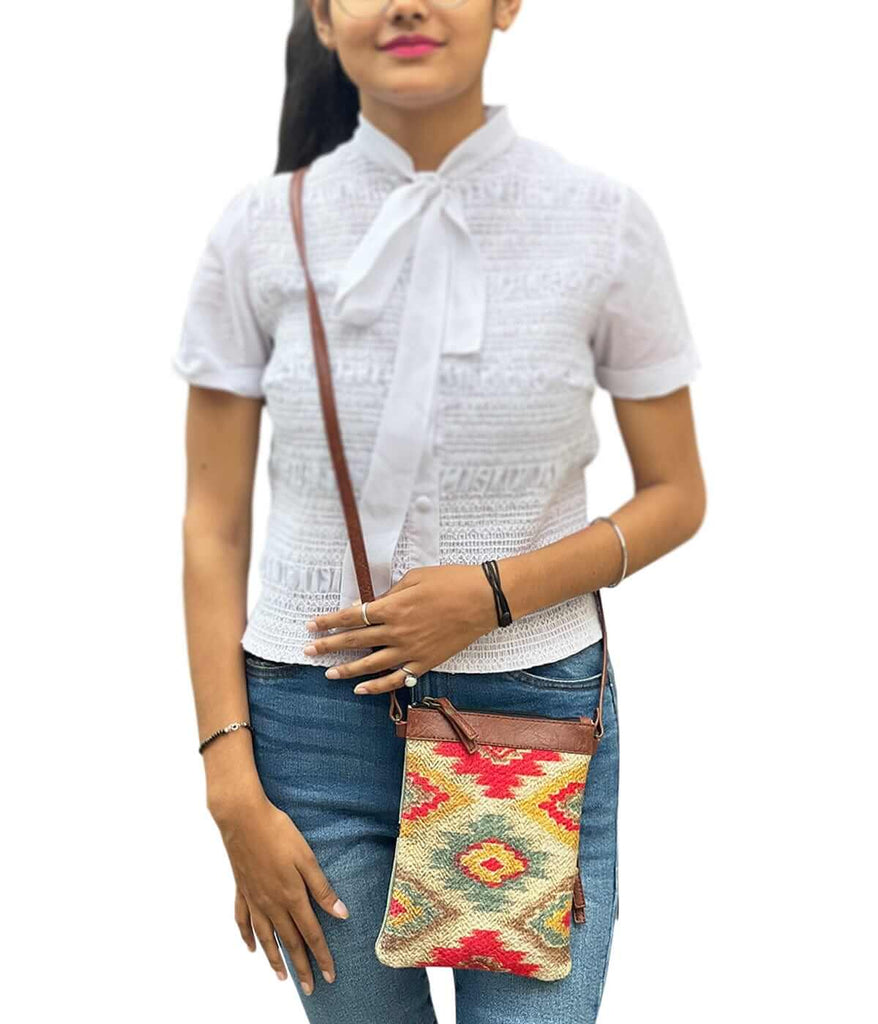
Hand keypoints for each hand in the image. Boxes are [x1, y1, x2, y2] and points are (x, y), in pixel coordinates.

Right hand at [212, 794, 348, 992]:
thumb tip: (341, 914)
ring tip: (282, 977)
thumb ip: (322, 888)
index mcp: (292, 897)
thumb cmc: (278, 833)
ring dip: (275, 959)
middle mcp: (272, 904)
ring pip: (266, 938)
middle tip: (311, 987)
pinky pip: (243, 921)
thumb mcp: (307, 858)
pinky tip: (251, 948)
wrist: (243, 819)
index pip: (311, 934)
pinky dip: (248, 937)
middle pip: (290, 942)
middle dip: (302, 967)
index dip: (322, 956)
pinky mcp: (242, 891)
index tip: (330, 975)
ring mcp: (254, 899)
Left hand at [302, 564, 497, 694]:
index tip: (312, 624)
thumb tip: (369, 605)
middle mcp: (397, 632)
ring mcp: (411, 651)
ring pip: (370, 664)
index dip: (329, 621)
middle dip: (328, 645)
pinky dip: (377, 686)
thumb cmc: (450, 581)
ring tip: (328, 673)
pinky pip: (396, 679)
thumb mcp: (414, 578)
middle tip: (308, 650)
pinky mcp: (425, 663)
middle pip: (355, 642)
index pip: (351, 616)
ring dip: (346, 669)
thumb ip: (389, 594)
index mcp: (393, 608)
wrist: (484, 600)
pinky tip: (360, 689)